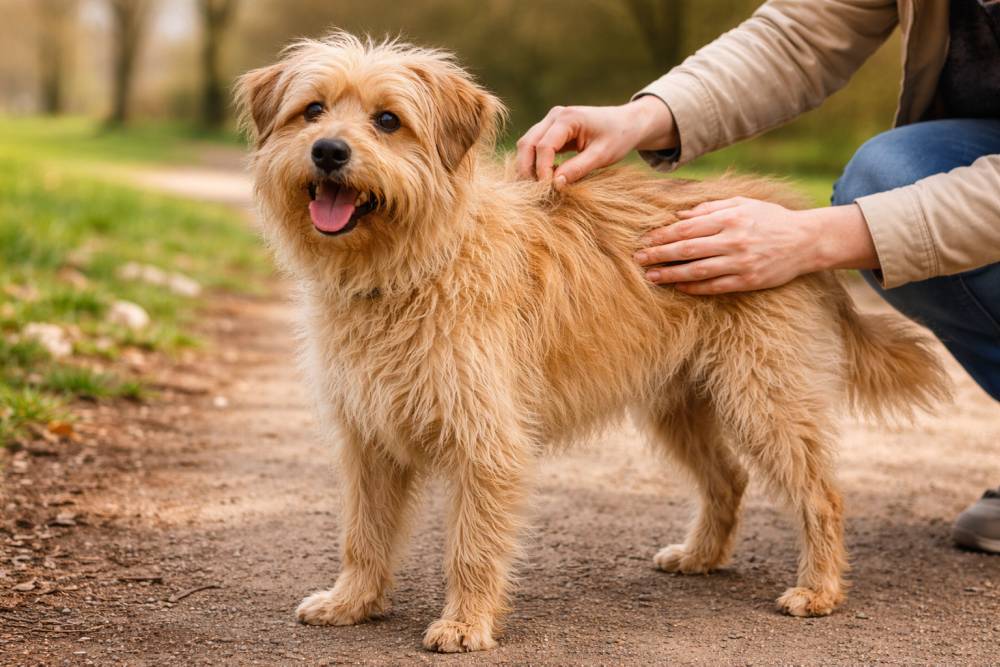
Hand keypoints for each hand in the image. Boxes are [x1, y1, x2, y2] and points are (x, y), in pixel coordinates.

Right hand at [514, 95, 677, 187]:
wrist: (627, 123)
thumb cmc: (618, 137)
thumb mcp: (602, 155)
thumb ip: (578, 168)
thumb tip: (555, 184)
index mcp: (568, 118)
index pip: (544, 146)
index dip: (542, 170)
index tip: (548, 189)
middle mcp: (554, 116)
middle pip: (527, 143)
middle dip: (527, 169)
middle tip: (535, 193)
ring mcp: (550, 121)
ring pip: (526, 145)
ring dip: (527, 166)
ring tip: (537, 188)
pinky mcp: (551, 130)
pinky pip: (534, 147)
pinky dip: (534, 163)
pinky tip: (543, 179)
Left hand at [635, 198, 878, 294]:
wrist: (806, 240)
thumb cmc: (769, 218)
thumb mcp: (742, 204)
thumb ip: (709, 209)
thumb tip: (678, 216)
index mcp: (730, 218)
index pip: (688, 228)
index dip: (663, 235)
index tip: (645, 240)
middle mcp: (734, 240)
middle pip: (687, 249)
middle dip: (660, 255)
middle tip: (638, 259)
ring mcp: (741, 262)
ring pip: (698, 270)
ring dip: (671, 274)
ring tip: (651, 277)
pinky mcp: (748, 281)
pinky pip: (715, 286)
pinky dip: (694, 287)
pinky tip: (678, 287)